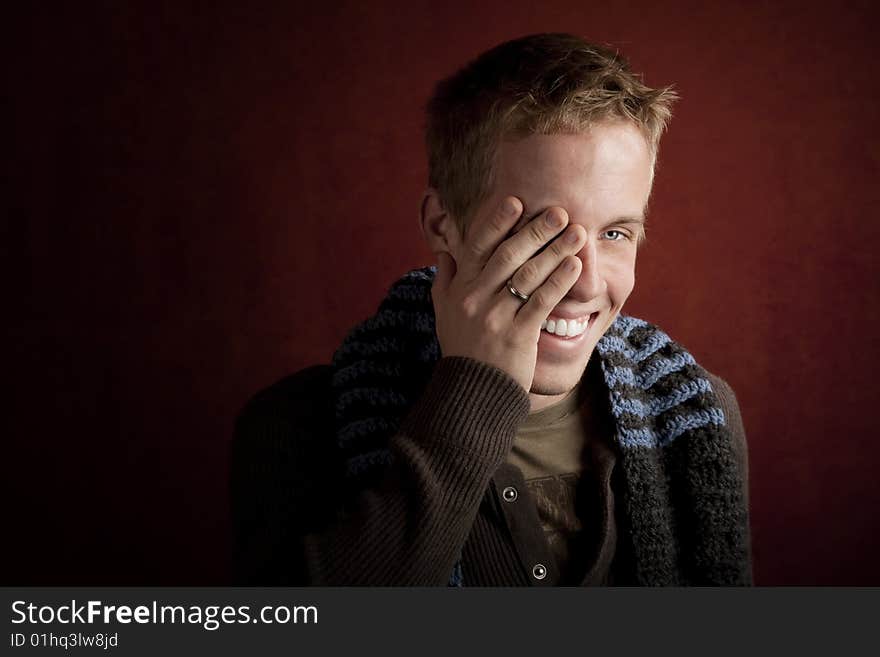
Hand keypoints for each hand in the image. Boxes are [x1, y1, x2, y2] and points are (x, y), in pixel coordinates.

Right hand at [431, 196, 585, 391]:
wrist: (471, 390)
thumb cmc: (461, 347)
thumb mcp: (444, 311)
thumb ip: (446, 279)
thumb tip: (446, 251)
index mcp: (460, 288)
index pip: (478, 246)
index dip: (497, 222)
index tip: (517, 201)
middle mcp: (476, 298)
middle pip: (508, 255)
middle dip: (535, 231)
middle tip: (558, 211)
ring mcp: (496, 317)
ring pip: (528, 276)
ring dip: (555, 251)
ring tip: (576, 232)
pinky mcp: (518, 335)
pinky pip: (541, 303)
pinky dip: (560, 282)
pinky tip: (576, 266)